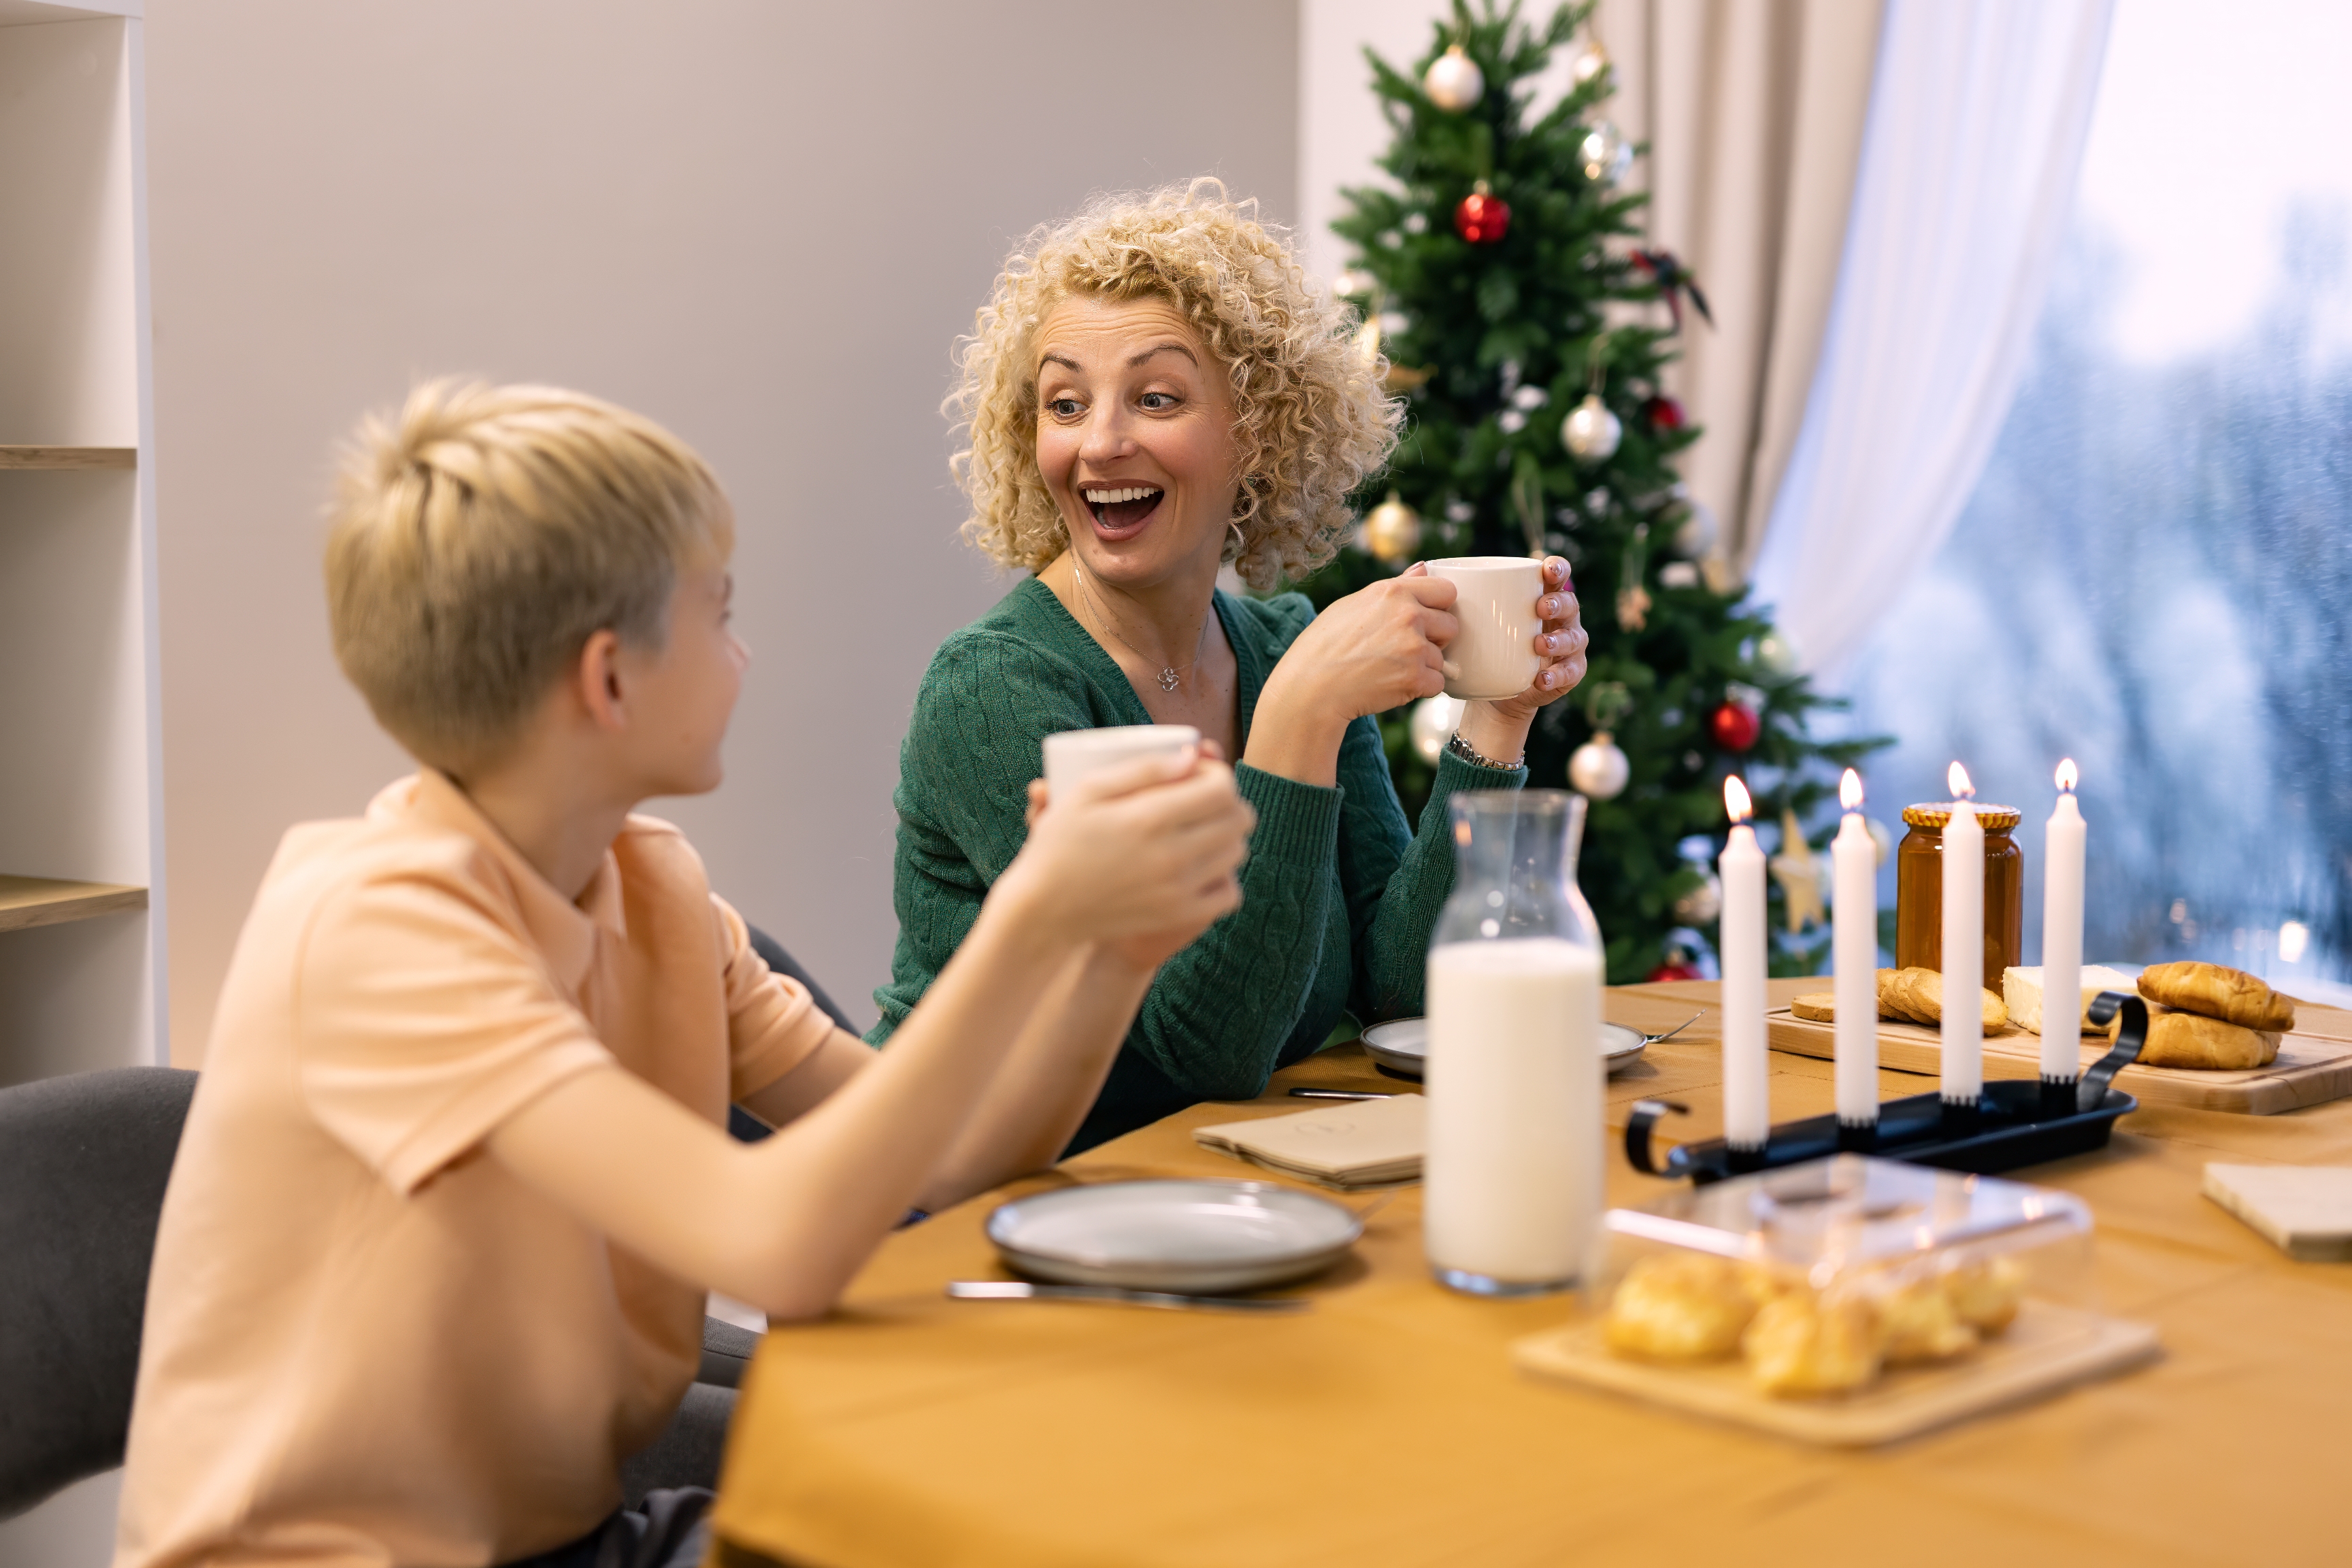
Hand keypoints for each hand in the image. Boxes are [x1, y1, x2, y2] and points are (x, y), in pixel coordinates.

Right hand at [1002, 745, 1255, 960]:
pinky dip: (1225, 875)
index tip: (1197, 772)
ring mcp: (1179, 890)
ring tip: (1203, 827)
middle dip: (1228, 799)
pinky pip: (1230, 893)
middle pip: (1239, 818)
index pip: (1221, 787)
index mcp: (1149, 818)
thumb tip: (1192, 756)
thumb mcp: (1087, 790)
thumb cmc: (1060, 842)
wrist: (1046, 909)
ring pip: (1238, 852)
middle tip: (1202, 797)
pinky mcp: (1179, 916)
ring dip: (1229, 834)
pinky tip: (1205, 865)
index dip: (1217, 772)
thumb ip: (1143, 768)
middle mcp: (1172, 856)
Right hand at [1244, 569, 1458, 785]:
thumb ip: (1395, 587)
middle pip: (1451, 625)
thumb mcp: (1353, 604)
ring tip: (1388, 670)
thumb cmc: (1324, 646)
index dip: (1438, 607)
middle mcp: (1408, 615)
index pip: (1447, 590)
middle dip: (1434, 639)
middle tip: (1403, 650)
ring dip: (1423, 667)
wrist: (1309, 689)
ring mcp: (1413, 646)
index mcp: (1393, 592)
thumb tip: (1424, 568)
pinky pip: (1437, 683)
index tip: (1425, 620)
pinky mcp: (1415, 677)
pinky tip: (1392, 686)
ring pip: (1441, 658)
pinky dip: (1420, 689)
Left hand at [1455, 557, 1586, 765]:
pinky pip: (1570, 673)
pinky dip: (1556, 676)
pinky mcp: (1568, 673)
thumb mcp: (1469, 618)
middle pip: (1569, 603)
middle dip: (1558, 603)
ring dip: (1558, 640)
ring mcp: (1568, 646)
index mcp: (1540, 595)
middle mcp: (1560, 618)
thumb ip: (1451, 594)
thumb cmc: (1482, 643)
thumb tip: (1421, 567)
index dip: (1557, 568)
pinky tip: (1541, 678)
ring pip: (1574, 638)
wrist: (1492, 688)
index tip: (1545, 569)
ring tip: (1538, 645)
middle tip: (1539, 608)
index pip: (1556, 574)